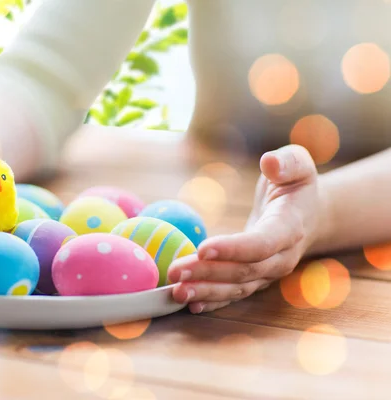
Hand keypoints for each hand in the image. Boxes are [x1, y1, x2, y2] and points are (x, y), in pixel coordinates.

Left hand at [167, 144, 322, 313]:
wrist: (310, 215)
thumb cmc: (297, 185)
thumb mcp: (298, 164)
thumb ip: (287, 162)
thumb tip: (269, 161)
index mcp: (290, 227)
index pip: (262, 243)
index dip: (234, 249)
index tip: (203, 248)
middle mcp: (281, 257)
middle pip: (243, 270)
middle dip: (208, 273)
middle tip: (175, 270)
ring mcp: (268, 273)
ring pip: (236, 287)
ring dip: (205, 290)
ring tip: (175, 291)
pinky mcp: (255, 278)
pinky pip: (233, 294)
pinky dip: (212, 301)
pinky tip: (188, 302)